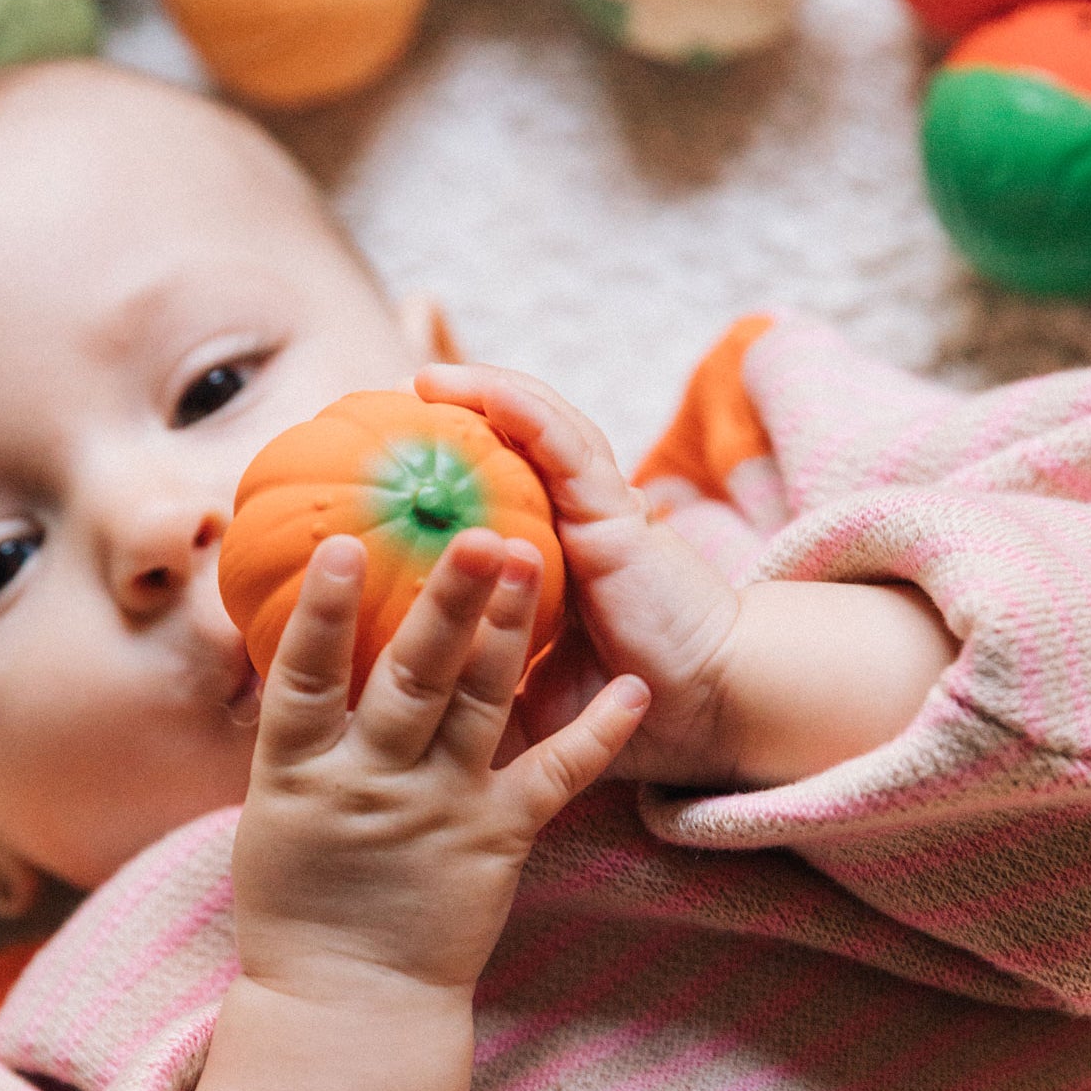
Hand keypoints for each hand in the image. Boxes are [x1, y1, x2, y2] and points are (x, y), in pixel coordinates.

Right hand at [234, 528, 647, 1001]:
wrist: (347, 1005)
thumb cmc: (299, 902)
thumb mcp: (272, 811)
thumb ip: (296, 733)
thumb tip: (301, 644)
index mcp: (299, 773)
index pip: (306, 677)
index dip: (324, 611)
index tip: (345, 545)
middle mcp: (372, 781)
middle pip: (411, 678)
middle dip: (445, 604)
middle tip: (476, 533)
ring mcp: (439, 809)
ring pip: (481, 708)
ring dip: (508, 634)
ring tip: (533, 560)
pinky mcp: (497, 839)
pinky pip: (554, 780)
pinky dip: (597, 737)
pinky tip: (634, 694)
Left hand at [415, 363, 959, 790]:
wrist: (704, 710)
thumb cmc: (623, 712)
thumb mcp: (526, 697)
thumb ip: (472, 686)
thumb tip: (393, 704)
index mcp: (556, 559)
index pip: (501, 492)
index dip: (450, 467)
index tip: (386, 460)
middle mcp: (574, 525)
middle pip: (515, 447)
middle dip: (456, 415)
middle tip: (388, 401)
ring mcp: (596, 511)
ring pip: (539, 428)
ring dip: (483, 393)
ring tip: (421, 378)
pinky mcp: (614, 512)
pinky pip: (564, 445)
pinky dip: (521, 410)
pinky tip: (475, 391)